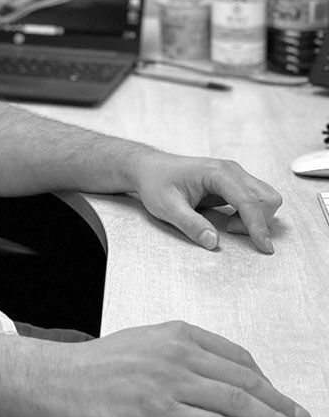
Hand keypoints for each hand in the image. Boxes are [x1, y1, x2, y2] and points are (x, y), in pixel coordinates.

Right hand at [60, 321, 312, 416]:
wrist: (60, 379)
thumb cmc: (97, 366)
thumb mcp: (142, 344)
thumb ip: (178, 354)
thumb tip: (215, 376)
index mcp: (175, 333)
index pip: (235, 356)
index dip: (265, 380)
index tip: (281, 397)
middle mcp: (177, 353)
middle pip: (245, 380)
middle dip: (280, 403)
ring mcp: (170, 381)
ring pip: (239, 403)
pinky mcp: (161, 411)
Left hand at [130, 152, 281, 252]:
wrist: (149, 168)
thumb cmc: (156, 183)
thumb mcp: (167, 207)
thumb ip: (190, 224)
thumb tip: (212, 242)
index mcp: (216, 172)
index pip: (248, 200)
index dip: (258, 225)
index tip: (264, 247)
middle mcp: (230, 170)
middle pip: (266, 198)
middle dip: (258, 221)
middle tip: (229, 230)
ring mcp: (234, 175)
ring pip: (266, 198)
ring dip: (257, 218)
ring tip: (228, 225)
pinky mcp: (234, 183)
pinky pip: (257, 200)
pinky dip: (252, 215)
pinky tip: (231, 220)